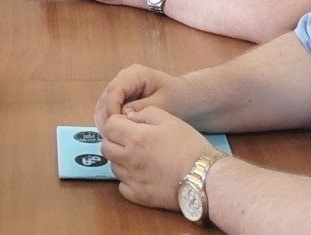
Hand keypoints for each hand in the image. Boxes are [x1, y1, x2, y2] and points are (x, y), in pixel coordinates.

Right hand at [94, 63, 193, 130]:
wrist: (185, 97)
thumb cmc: (177, 98)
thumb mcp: (163, 104)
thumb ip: (142, 108)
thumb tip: (124, 115)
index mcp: (134, 74)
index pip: (115, 91)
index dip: (112, 110)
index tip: (115, 128)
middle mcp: (124, 77)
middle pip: (106, 97)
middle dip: (106, 117)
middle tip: (110, 137)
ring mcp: (121, 87)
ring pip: (104, 104)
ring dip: (105, 120)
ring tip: (111, 138)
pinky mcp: (121, 97)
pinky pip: (109, 109)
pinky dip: (109, 121)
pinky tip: (114, 134)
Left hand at [100, 105, 214, 210]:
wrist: (205, 178)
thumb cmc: (190, 147)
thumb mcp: (170, 119)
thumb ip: (146, 113)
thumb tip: (130, 116)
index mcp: (136, 137)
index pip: (109, 126)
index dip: (117, 123)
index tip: (128, 124)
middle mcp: (129, 158)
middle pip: (106, 147)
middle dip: (114, 140)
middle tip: (130, 139)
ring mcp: (132, 179)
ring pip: (113, 166)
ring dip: (120, 159)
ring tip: (138, 156)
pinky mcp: (139, 196)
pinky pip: (122, 186)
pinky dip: (127, 180)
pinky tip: (141, 174)